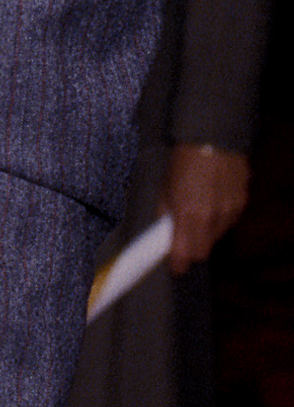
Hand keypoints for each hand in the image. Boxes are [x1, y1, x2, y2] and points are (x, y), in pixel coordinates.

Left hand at [161, 143, 248, 276]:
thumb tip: (164, 231)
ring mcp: (229, 212)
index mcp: (187, 215)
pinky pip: (229, 222)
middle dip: (192, 250)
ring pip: (217, 238)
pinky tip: (213, 202)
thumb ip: (166, 213)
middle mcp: (211, 218)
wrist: (212, 139)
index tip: (175, 267)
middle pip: (203, 252)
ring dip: (206, 233)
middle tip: (184, 240)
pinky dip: (220, 219)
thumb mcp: (165, 187)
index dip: (178, 264)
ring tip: (199, 213)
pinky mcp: (241, 204)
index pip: (185, 255)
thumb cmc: (182, 161)